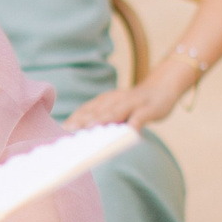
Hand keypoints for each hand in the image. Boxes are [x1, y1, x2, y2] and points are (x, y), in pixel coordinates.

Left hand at [66, 63, 190, 130]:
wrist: (162, 87)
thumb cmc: (133, 104)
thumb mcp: (114, 108)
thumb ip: (98, 118)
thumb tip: (78, 133)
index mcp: (104, 101)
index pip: (85, 110)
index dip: (73, 120)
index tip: (59, 130)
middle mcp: (115, 100)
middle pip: (96, 111)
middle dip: (81, 121)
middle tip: (68, 131)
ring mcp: (132, 104)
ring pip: (115, 112)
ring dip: (102, 120)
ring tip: (90, 129)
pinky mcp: (148, 109)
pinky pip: (140, 117)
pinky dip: (134, 124)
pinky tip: (128, 133)